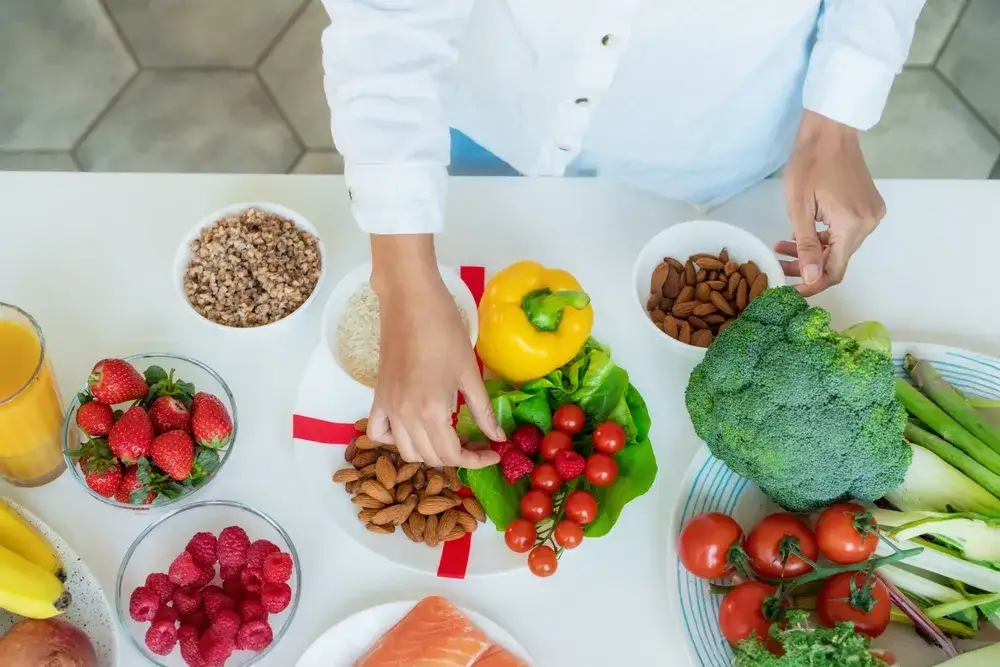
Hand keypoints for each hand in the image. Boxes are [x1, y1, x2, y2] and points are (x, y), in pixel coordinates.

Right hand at [366, 234, 502, 467]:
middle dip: (457, 457)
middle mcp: (406, 417)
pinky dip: (394, 440)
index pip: (453, 454)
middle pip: (431, 457)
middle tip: (476, 442)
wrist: (410, 302)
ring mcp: (388, 408)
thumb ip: (483, 410)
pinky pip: (379, 433)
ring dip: (429, 452)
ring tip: (448, 437)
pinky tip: (413, 429)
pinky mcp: (378, 398)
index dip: (476, 460)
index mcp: (432, 411)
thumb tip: (498, 437)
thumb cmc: (445, 331)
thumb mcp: (470, 372)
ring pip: (407, 451)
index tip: (493, 453)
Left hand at [777, 110, 885, 296]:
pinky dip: (823, 237)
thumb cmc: (809, 163)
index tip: (790, 290)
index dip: (812, 285)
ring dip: (812, 251)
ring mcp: (871, 214)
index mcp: (853, 225)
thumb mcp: (799, 207)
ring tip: (781, 246)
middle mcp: (868, 223)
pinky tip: (800, 234)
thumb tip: (812, 280)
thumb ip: (805, 245)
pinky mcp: (868, 206)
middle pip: (837, 260)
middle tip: (778, 262)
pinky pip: (845, 232)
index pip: (834, 271)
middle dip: (807, 266)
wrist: (830, 130)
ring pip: (840, 246)